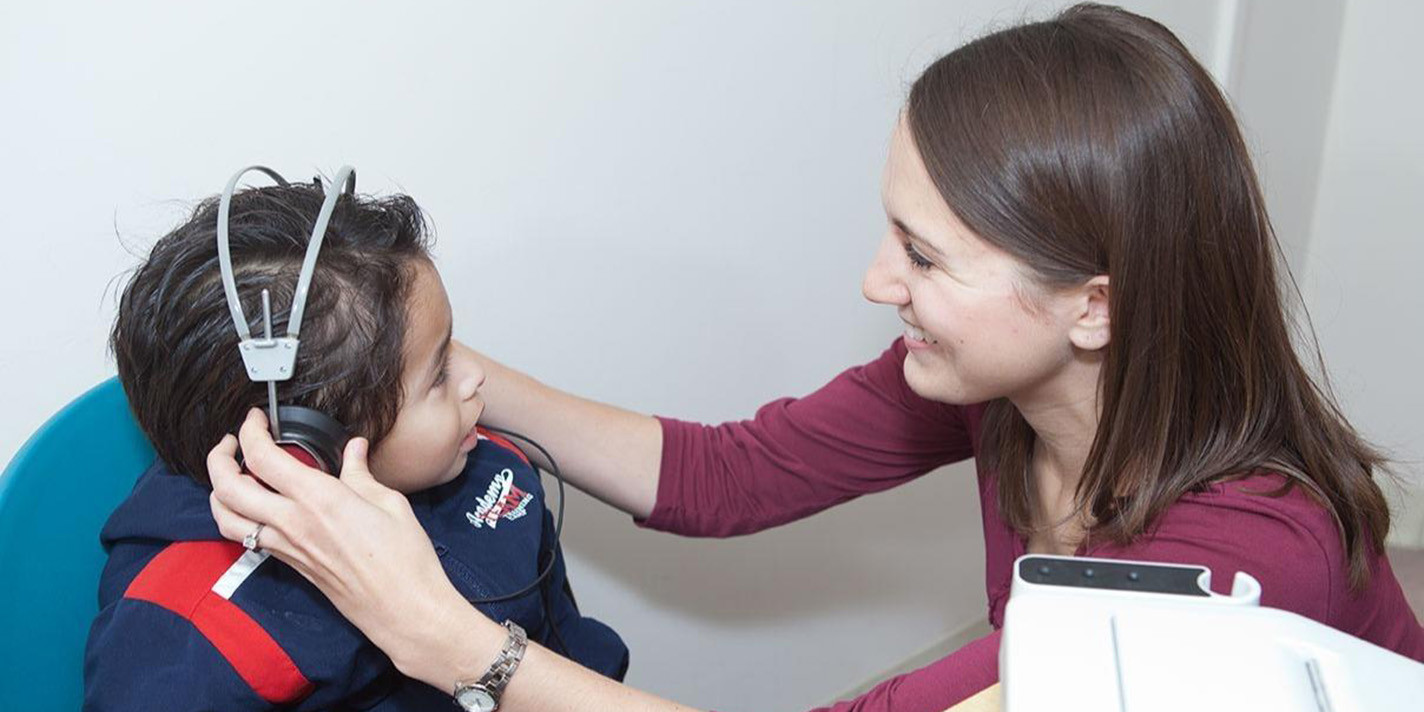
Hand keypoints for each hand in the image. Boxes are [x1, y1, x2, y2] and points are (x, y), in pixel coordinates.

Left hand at [206, 409, 478, 679]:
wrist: (403, 609)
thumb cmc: (405, 558)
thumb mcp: (390, 503)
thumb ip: (361, 473)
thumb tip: (354, 449)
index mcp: (318, 499)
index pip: (262, 458)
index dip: (250, 432)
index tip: (256, 419)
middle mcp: (292, 523)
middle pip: (228, 487)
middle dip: (219, 457)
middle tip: (232, 441)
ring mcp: (286, 547)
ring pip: (226, 518)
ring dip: (218, 491)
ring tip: (231, 474)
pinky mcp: (289, 564)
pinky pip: (246, 538)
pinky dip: (236, 516)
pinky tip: (254, 506)